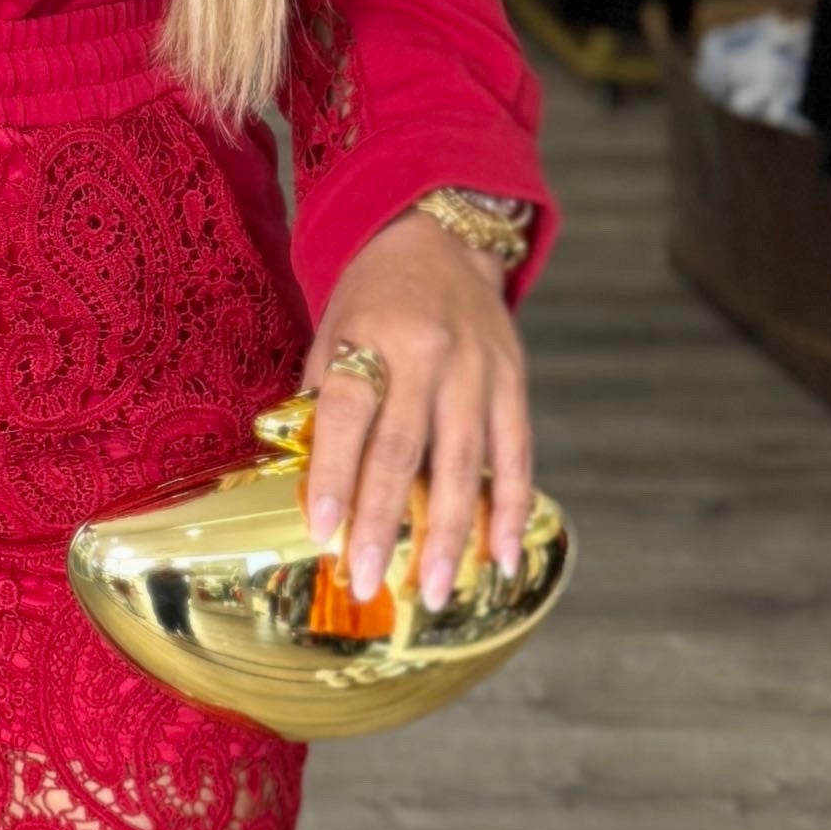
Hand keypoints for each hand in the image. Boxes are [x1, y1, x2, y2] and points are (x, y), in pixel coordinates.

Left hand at [305, 207, 534, 610]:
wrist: (441, 238)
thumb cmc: (372, 296)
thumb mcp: (332, 331)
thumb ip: (324, 401)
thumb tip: (315, 485)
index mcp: (370, 338)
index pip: (347, 415)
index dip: (333, 477)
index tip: (322, 534)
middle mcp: (428, 357)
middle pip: (403, 452)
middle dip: (384, 524)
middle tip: (368, 582)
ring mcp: (477, 372)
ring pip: (464, 466)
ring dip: (451, 536)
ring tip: (437, 591)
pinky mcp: (513, 384)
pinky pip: (515, 457)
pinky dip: (510, 510)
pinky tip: (502, 558)